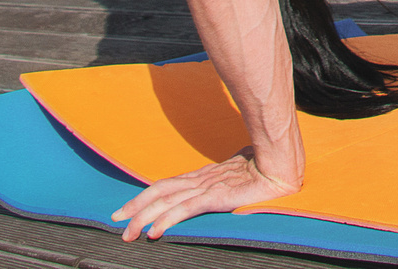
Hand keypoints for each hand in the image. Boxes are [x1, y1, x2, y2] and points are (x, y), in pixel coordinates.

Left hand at [112, 153, 299, 240]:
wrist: (280, 165)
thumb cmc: (262, 170)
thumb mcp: (233, 180)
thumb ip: (219, 188)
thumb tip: (212, 194)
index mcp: (202, 177)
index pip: (165, 186)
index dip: (143, 197)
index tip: (125, 210)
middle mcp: (199, 180)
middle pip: (159, 192)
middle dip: (135, 208)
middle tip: (116, 222)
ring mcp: (207, 186)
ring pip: (167, 201)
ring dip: (145, 218)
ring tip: (129, 232)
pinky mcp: (218, 195)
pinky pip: (187, 209)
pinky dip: (169, 220)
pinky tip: (156, 231)